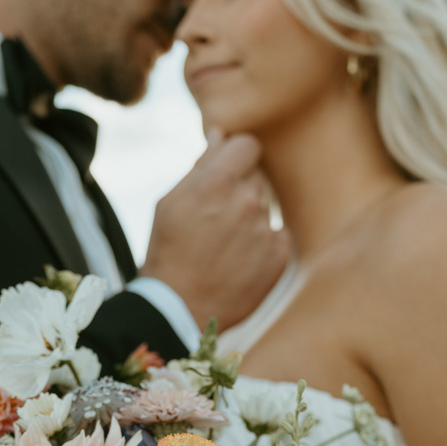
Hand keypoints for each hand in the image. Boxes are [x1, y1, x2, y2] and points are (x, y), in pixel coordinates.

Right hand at [142, 132, 290, 331]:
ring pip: (264, 209)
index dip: (236, 157)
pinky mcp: (279, 256)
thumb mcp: (170, 203)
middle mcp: (247, 202)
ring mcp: (266, 231)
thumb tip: (220, 135)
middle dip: (238, 191)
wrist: (178, 309)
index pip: (247, 145)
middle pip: (255, 177)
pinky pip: (277, 236)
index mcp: (217, 182)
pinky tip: (239, 262)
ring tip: (223, 249)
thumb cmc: (168, 253)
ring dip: (248, 221)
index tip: (226, 173)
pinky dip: (263, 246)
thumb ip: (200, 165)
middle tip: (215, 222)